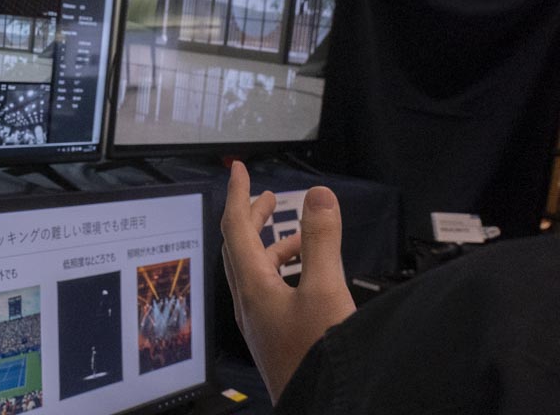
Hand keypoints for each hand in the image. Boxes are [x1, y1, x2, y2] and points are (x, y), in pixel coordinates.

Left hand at [221, 161, 356, 402]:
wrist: (323, 406)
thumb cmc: (316, 355)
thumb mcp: (325, 290)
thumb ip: (321, 241)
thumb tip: (318, 196)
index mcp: (252, 286)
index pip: (235, 227)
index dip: (239, 194)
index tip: (239, 169)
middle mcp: (248, 302)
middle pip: (239, 247)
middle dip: (252, 217)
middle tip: (268, 196)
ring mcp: (259, 322)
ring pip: (256, 271)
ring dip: (272, 246)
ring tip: (297, 236)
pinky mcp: (273, 336)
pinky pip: (268, 291)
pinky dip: (283, 272)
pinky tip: (305, 277)